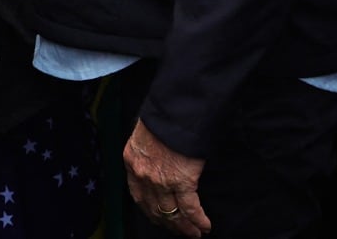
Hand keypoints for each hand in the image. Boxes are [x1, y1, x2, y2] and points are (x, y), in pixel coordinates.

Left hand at [123, 120, 209, 235]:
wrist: (174, 110)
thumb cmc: (163, 117)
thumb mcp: (144, 134)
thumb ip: (147, 152)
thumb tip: (158, 161)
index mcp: (132, 162)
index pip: (138, 195)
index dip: (150, 211)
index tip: (159, 218)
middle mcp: (143, 175)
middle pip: (155, 209)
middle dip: (168, 223)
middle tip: (179, 230)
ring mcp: (161, 181)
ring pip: (172, 213)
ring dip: (184, 227)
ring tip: (194, 233)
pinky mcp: (181, 181)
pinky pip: (190, 208)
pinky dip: (198, 220)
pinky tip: (204, 226)